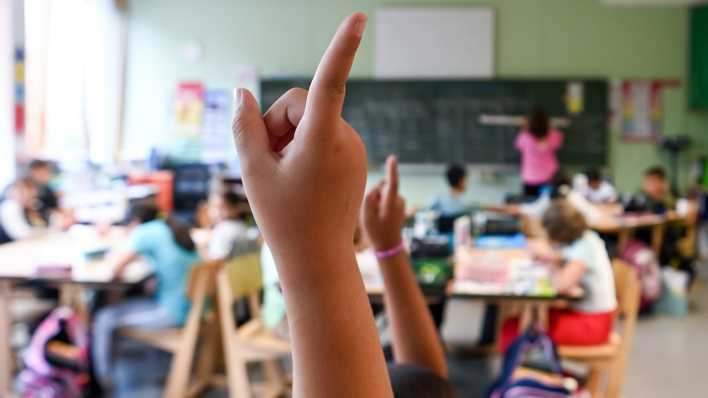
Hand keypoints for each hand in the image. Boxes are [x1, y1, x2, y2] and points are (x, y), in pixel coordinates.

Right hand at [233, 13, 367, 256]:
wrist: (318, 258)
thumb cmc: (283, 218)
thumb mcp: (253, 171)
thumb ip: (245, 126)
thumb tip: (243, 93)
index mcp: (322, 140)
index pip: (329, 82)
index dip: (341, 47)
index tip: (359, 17)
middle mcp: (346, 139)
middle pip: (300, 103)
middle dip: (278, 123)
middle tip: (266, 160)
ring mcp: (354, 148)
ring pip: (312, 118)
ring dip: (290, 136)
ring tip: (283, 174)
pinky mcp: (355, 156)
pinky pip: (324, 133)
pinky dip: (306, 145)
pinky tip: (298, 175)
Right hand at [362, 156, 405, 250]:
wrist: (388, 245)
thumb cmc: (376, 231)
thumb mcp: (367, 216)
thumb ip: (370, 197)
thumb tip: (379, 187)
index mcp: (391, 204)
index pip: (392, 183)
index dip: (391, 170)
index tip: (392, 158)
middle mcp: (398, 201)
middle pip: (383, 186)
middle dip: (375, 193)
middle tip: (371, 211)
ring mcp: (400, 203)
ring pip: (384, 192)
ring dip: (378, 200)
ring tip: (377, 216)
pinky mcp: (399, 204)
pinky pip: (387, 198)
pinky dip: (382, 203)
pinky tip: (381, 216)